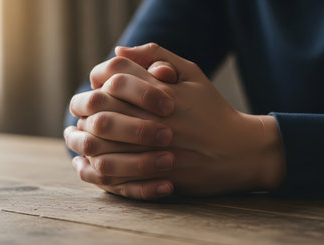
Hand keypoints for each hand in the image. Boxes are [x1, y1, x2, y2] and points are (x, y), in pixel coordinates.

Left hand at [66, 43, 285, 199]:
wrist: (239, 152)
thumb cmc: (213, 110)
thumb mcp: (193, 74)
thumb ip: (157, 56)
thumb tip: (119, 51)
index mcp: (161, 91)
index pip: (113, 75)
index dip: (98, 78)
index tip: (99, 87)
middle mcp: (152, 119)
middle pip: (99, 106)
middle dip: (85, 106)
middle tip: (85, 112)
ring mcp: (152, 150)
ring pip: (98, 143)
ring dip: (84, 138)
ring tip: (84, 137)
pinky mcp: (153, 176)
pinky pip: (111, 174)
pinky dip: (94, 168)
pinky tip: (92, 162)